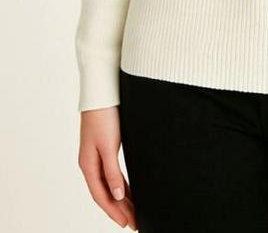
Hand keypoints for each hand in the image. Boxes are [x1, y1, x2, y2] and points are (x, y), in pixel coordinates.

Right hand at [78, 106, 136, 229]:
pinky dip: (121, 185)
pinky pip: (112, 173)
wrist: (102, 92)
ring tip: (135, 211)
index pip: (101, 196)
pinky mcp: (105, 147)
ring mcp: (97, 156)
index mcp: (88, 165)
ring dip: (122, 198)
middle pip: (106, 192)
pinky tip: (129, 191)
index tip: (127, 223)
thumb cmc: (103, 116)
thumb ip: (112, 171)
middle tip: (135, 222)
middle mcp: (91, 163)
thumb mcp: (108, 145)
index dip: (114, 211)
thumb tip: (117, 195)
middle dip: (120, 209)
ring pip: (110, 184)